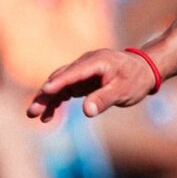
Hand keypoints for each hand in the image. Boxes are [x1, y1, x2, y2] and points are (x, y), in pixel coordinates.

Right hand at [27, 47, 159, 123]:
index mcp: (97, 61)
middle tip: (32, 111)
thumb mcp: (124, 91)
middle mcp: (85, 63)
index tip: (46, 91)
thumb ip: (105, 99)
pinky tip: (48, 115)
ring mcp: (81, 70)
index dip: (60, 82)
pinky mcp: (80, 79)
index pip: (74, 72)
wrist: (144, 70)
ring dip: (46, 99)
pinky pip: (64, 89)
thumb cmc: (136, 79)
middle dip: (45, 94)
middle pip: (60, 78)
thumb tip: (87, 111)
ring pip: (59, 84)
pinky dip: (56, 100)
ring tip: (35, 115)